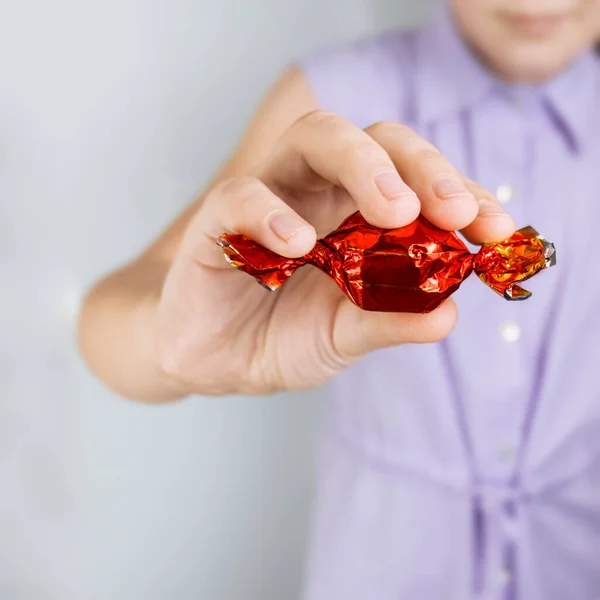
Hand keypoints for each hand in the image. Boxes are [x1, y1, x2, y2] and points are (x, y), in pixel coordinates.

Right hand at [156, 112, 513, 394]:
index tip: (496, 229)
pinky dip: (271, 212)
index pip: (416, 180)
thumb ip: (390, 322)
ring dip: (361, 165)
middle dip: (421, 167)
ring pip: (314, 137)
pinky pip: (241, 195)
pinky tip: (298, 246)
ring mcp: (269, 196)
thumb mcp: (345, 337)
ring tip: (393, 213)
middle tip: (451, 213)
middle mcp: (319, 192)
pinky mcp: (218, 219)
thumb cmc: (280, 337)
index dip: (460, 193)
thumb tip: (450, 314)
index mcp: (357, 216)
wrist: (214, 361)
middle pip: (374, 138)